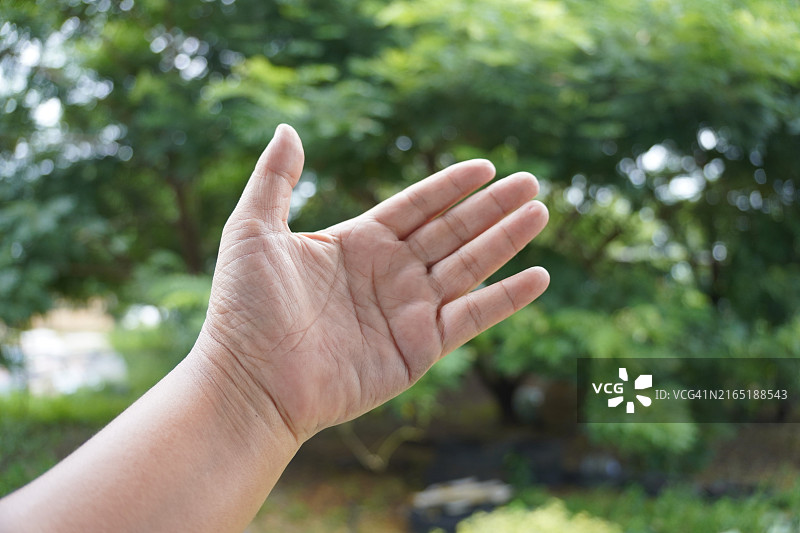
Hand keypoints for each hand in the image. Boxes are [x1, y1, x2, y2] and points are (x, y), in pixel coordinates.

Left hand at [199, 124, 548, 441]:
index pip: (416, 206)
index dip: (451, 186)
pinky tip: (539, 276)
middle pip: (452, 232)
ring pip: (469, 267)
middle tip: (530, 183)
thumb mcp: (253, 230)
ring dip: (506, 241)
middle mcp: (388, 273)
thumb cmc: (245, 309)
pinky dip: (507, 298)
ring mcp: (407, 312)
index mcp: (357, 243)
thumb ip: (276, 180)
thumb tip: (288, 128)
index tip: (486, 166)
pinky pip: (473, 317)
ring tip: (538, 212)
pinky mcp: (420, 349)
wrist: (252, 383)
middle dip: (491, 207)